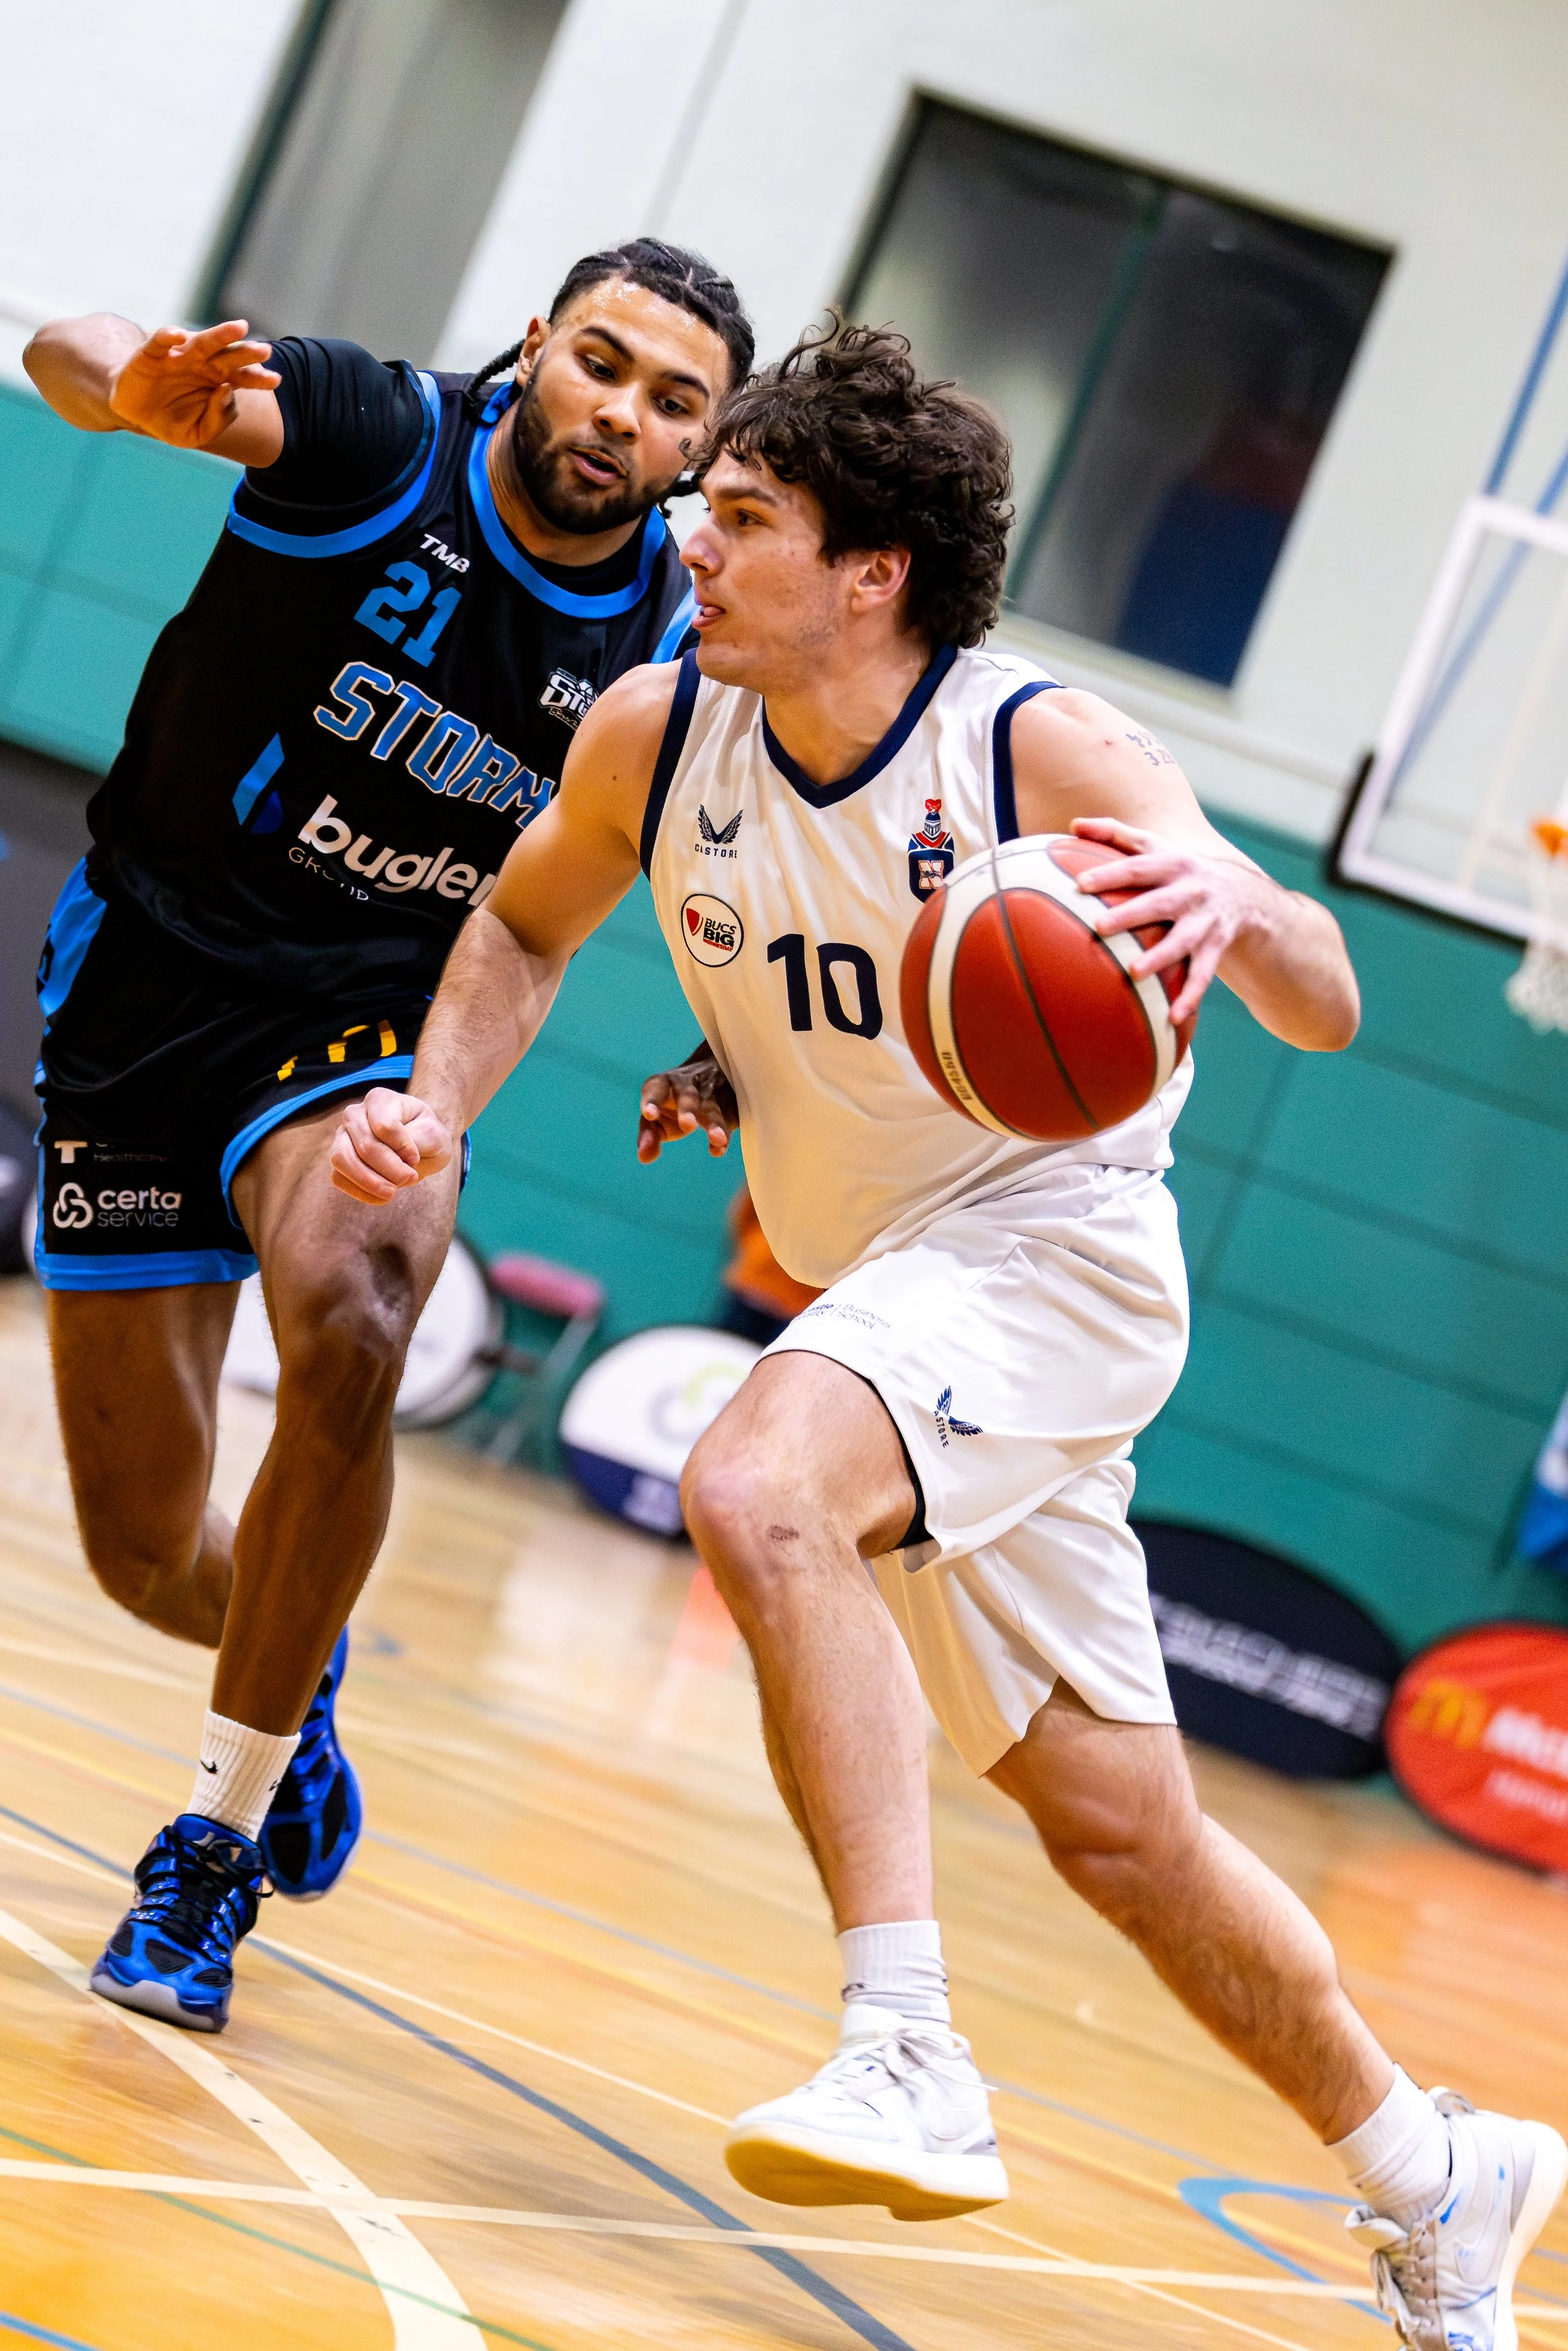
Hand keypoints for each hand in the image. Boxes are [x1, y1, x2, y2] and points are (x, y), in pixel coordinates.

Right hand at [108, 320, 279, 449]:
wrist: (135, 412)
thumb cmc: (171, 419)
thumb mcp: (198, 432)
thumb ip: (218, 419)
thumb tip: (227, 391)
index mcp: (217, 382)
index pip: (242, 379)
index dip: (258, 379)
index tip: (275, 380)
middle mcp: (201, 365)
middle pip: (228, 357)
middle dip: (247, 353)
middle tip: (266, 349)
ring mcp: (178, 357)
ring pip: (201, 342)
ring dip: (220, 335)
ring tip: (240, 328)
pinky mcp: (151, 354)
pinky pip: (160, 342)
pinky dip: (169, 337)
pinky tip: (179, 336)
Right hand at [330, 1087, 453, 1203]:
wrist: (420, 1148)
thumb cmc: (426, 1136)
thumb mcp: (434, 1135)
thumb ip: (418, 1141)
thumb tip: (400, 1158)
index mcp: (380, 1100)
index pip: (385, 1126)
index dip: (402, 1148)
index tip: (416, 1158)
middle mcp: (355, 1114)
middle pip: (365, 1145)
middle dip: (390, 1169)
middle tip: (412, 1179)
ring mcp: (342, 1136)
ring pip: (342, 1159)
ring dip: (370, 1182)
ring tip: (393, 1192)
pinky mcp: (338, 1160)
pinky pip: (339, 1178)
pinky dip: (360, 1192)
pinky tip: (382, 1196)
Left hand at [637, 1048, 736, 1161]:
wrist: (711, 1071)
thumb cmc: (674, 1102)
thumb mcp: (658, 1116)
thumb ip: (649, 1136)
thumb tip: (644, 1157)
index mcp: (665, 1084)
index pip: (657, 1089)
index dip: (652, 1101)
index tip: (649, 1115)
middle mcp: (689, 1085)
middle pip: (688, 1097)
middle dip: (688, 1110)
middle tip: (687, 1126)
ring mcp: (713, 1093)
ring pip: (714, 1108)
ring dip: (715, 1124)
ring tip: (717, 1140)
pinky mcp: (732, 1104)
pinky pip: (731, 1119)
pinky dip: (726, 1133)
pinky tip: (719, 1149)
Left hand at [1070, 816, 1276, 1025]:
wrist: (1244, 895)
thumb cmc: (1182, 870)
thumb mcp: (1157, 846)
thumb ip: (1117, 834)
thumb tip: (1073, 824)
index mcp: (1172, 863)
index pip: (1137, 867)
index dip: (1110, 874)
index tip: (1080, 884)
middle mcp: (1191, 891)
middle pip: (1159, 903)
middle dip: (1131, 914)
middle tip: (1100, 927)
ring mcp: (1205, 921)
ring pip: (1183, 941)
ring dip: (1161, 958)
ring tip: (1136, 973)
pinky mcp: (1216, 947)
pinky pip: (1203, 975)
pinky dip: (1190, 996)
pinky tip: (1174, 1019)